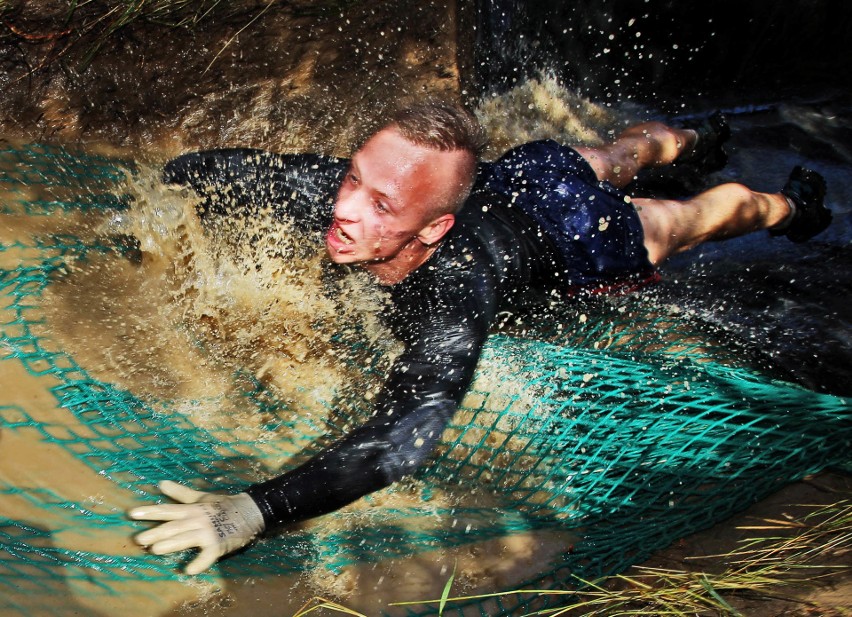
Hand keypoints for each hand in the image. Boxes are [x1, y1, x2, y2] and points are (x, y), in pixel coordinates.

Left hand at [128, 480, 264, 574]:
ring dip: (172, 544)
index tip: (132, 514)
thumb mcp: (201, 497)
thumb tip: (160, 484)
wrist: (249, 512)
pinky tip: (189, 570)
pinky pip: (207, 555)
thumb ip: (180, 493)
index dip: (150, 511)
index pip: (167, 510)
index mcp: (192, 509)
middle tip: (139, 539)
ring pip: (187, 538)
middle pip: (174, 526)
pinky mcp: (218, 545)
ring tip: (155, 550)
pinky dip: (200, 563)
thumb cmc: (222, 505)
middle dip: (156, 532)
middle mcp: (197, 519)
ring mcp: (207, 532)